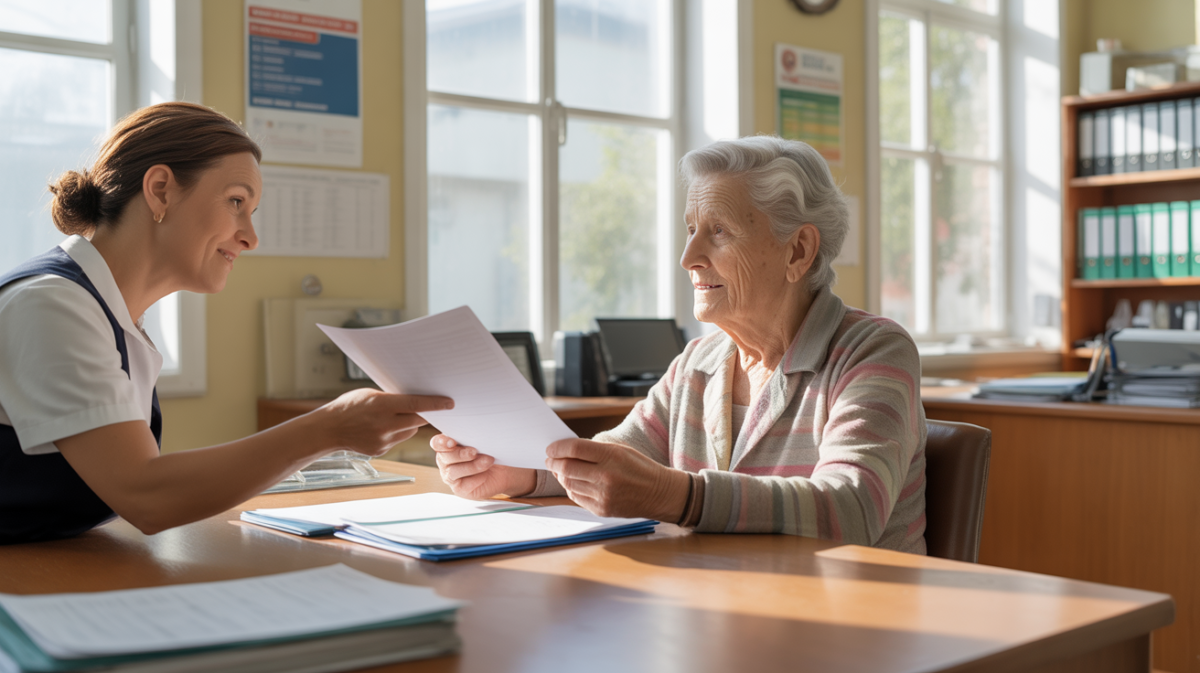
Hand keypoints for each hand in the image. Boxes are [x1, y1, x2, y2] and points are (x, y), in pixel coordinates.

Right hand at [316, 389, 452, 456]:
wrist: (328, 429)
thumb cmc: (348, 407)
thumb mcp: (370, 394)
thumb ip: (392, 398)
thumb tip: (415, 398)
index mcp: (382, 406)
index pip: (415, 405)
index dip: (435, 404)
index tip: (450, 403)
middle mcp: (384, 424)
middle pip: (417, 420)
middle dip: (426, 413)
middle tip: (434, 408)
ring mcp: (383, 440)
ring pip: (409, 430)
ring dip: (409, 423)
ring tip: (394, 416)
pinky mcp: (381, 449)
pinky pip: (398, 439)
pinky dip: (397, 432)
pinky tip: (382, 427)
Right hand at [431, 434, 535, 499]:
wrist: (503, 471)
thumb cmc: (490, 451)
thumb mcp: (482, 441)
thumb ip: (474, 437)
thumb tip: (477, 431)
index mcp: (448, 445)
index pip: (437, 443)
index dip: (442, 442)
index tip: (453, 442)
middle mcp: (446, 460)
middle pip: (444, 457)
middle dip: (460, 454)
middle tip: (475, 451)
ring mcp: (451, 476)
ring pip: (453, 471)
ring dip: (472, 466)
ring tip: (488, 461)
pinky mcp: (459, 488)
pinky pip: (464, 484)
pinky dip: (476, 479)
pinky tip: (485, 475)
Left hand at [545, 439, 689, 520]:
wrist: (660, 494)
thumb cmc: (640, 468)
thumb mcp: (621, 450)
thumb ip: (595, 450)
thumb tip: (568, 451)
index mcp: (612, 456)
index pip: (575, 449)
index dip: (558, 448)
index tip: (550, 448)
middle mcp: (606, 476)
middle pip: (567, 468)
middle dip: (554, 462)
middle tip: (550, 459)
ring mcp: (603, 495)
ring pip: (568, 484)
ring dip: (560, 476)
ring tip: (560, 470)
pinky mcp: (602, 509)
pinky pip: (576, 498)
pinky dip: (570, 488)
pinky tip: (573, 482)